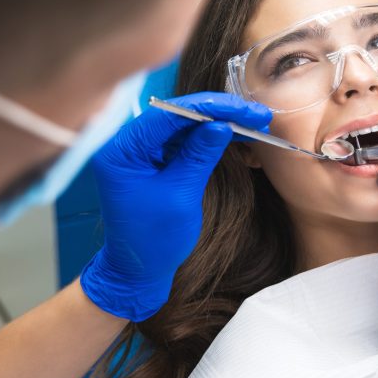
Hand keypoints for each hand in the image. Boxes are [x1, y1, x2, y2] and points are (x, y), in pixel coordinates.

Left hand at [80, 92, 271, 320]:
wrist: (138, 269)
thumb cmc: (153, 240)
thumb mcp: (180, 195)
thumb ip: (199, 155)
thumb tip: (222, 124)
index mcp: (122, 150)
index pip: (168, 115)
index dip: (209, 108)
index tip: (241, 108)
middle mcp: (128, 144)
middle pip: (177, 115)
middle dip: (218, 113)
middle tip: (254, 114)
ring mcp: (142, 150)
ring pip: (185, 125)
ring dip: (218, 122)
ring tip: (252, 121)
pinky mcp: (155, 159)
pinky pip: (185, 140)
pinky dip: (210, 137)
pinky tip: (235, 133)